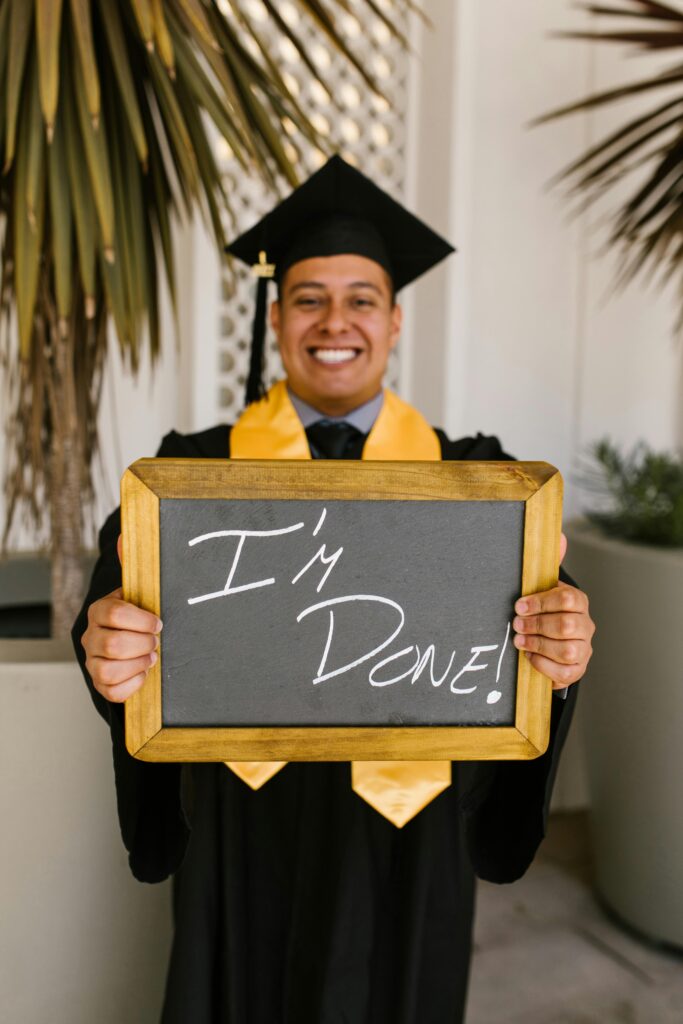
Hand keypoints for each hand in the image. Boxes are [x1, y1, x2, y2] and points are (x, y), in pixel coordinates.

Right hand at [81, 535, 162, 702]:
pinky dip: (134, 683)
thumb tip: (127, 536)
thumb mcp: (139, 591)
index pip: (114, 613)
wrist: (134, 643)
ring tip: (150, 656)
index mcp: (100, 610)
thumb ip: (134, 566)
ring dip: (139, 664)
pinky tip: (143, 672)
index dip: (142, 620)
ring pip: (110, 670)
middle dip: (144, 644)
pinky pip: (114, 691)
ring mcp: (92, 662)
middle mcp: (91, 636)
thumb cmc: (139, 616)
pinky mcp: (101, 684)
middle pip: (114, 644)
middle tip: (156, 641)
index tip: (158, 621)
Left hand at [512, 533, 594, 689]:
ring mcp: (584, 649)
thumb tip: (560, 537)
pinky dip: (544, 665)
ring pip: (568, 649)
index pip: (567, 598)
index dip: (541, 602)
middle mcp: (586, 625)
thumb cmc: (544, 612)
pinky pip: (565, 671)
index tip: (518, 606)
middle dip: (537, 624)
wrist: (551, 643)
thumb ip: (548, 566)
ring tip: (519, 641)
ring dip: (538, 644)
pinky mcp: (577, 669)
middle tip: (516, 624)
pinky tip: (529, 656)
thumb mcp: (543, 589)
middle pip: (567, 624)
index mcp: (578, 602)